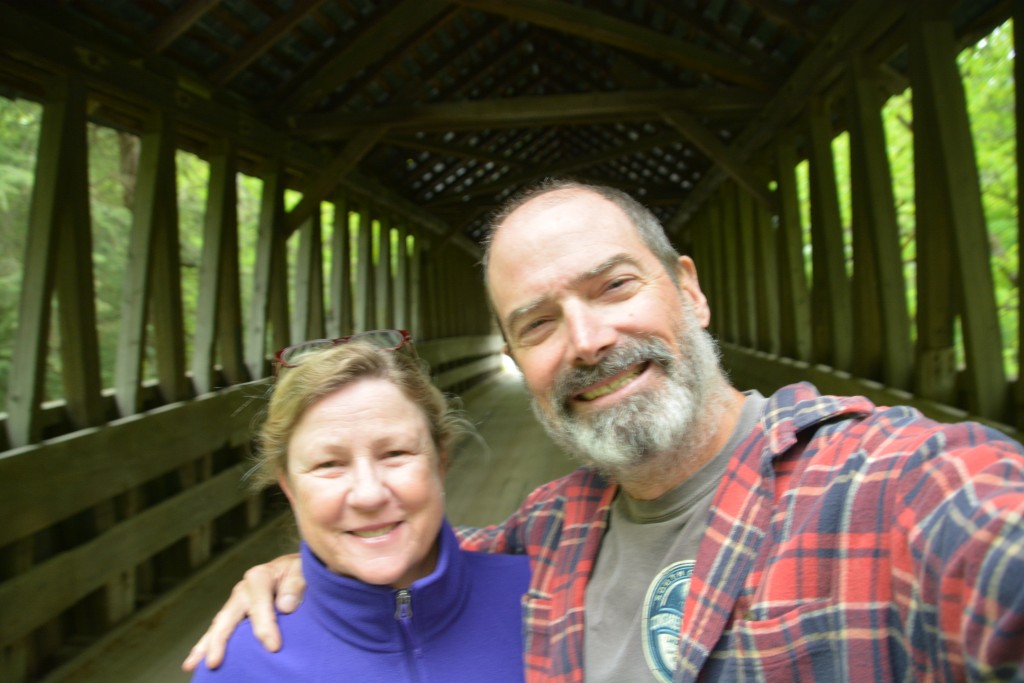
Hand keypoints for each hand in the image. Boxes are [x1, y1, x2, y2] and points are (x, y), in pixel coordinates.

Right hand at [181, 552, 304, 670]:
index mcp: (259, 577)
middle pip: (228, 616)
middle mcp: (243, 589)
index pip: (259, 605)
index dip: (265, 627)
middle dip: (220, 641)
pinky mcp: (236, 612)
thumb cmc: (301, 571)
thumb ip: (296, 585)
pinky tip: (197, 661)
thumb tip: (285, 606)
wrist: (297, 569)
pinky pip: (220, 630)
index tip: (274, 648)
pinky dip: (208, 644)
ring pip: (218, 625)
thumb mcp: (303, 570)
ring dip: (205, 645)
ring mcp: (237, 602)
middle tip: (214, 663)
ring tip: (192, 665)